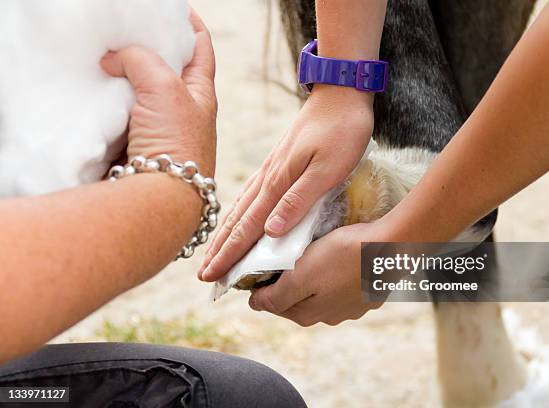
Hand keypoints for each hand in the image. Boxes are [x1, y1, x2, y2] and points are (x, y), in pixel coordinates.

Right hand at [100, 10, 216, 175]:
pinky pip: (121, 113)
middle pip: (167, 69)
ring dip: (126, 76)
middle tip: (128, 32)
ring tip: (106, 57)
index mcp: (202, 94)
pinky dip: (111, 100)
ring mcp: (158, 128)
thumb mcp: (165, 87)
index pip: (201, 49)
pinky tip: (98, 90)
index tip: (174, 11)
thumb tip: (113, 59)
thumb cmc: (175, 141)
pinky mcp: (136, 143)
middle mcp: (183, 111)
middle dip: (150, 49)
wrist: (158, 196)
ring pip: (141, 90)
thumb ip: (141, 60)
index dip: (190, 26)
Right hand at [201, 86, 373, 280]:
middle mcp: (268, 177)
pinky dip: (237, 211)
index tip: (211, 276)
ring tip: (211, 252)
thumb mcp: (328, 168)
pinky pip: (250, 193)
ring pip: (240, 207)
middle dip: (219, 249)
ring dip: (224, 233)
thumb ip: (299, 199)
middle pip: (237, 220)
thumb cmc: (341, 130)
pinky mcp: (277, 161)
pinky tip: (234, 216)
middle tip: (203, 275)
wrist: (341, 92)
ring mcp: (270, 168)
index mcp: (278, 182)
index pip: (247, 227)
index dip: (229, 254)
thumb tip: (270, 231)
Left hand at [247, 222, 384, 325]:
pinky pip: (342, 286)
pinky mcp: (368, 294)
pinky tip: (338, 259)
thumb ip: (277, 295)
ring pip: (320, 293)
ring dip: (312, 279)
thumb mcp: (301, 275)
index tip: (261, 264)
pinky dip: (335, 275)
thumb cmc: (344, 256)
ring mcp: (351, 308)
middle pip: (296, 300)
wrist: (392, 247)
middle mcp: (329, 317)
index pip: (272, 304)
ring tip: (310, 256)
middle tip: (282, 258)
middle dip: (286, 283)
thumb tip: (255, 306)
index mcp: (308, 315)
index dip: (262, 285)